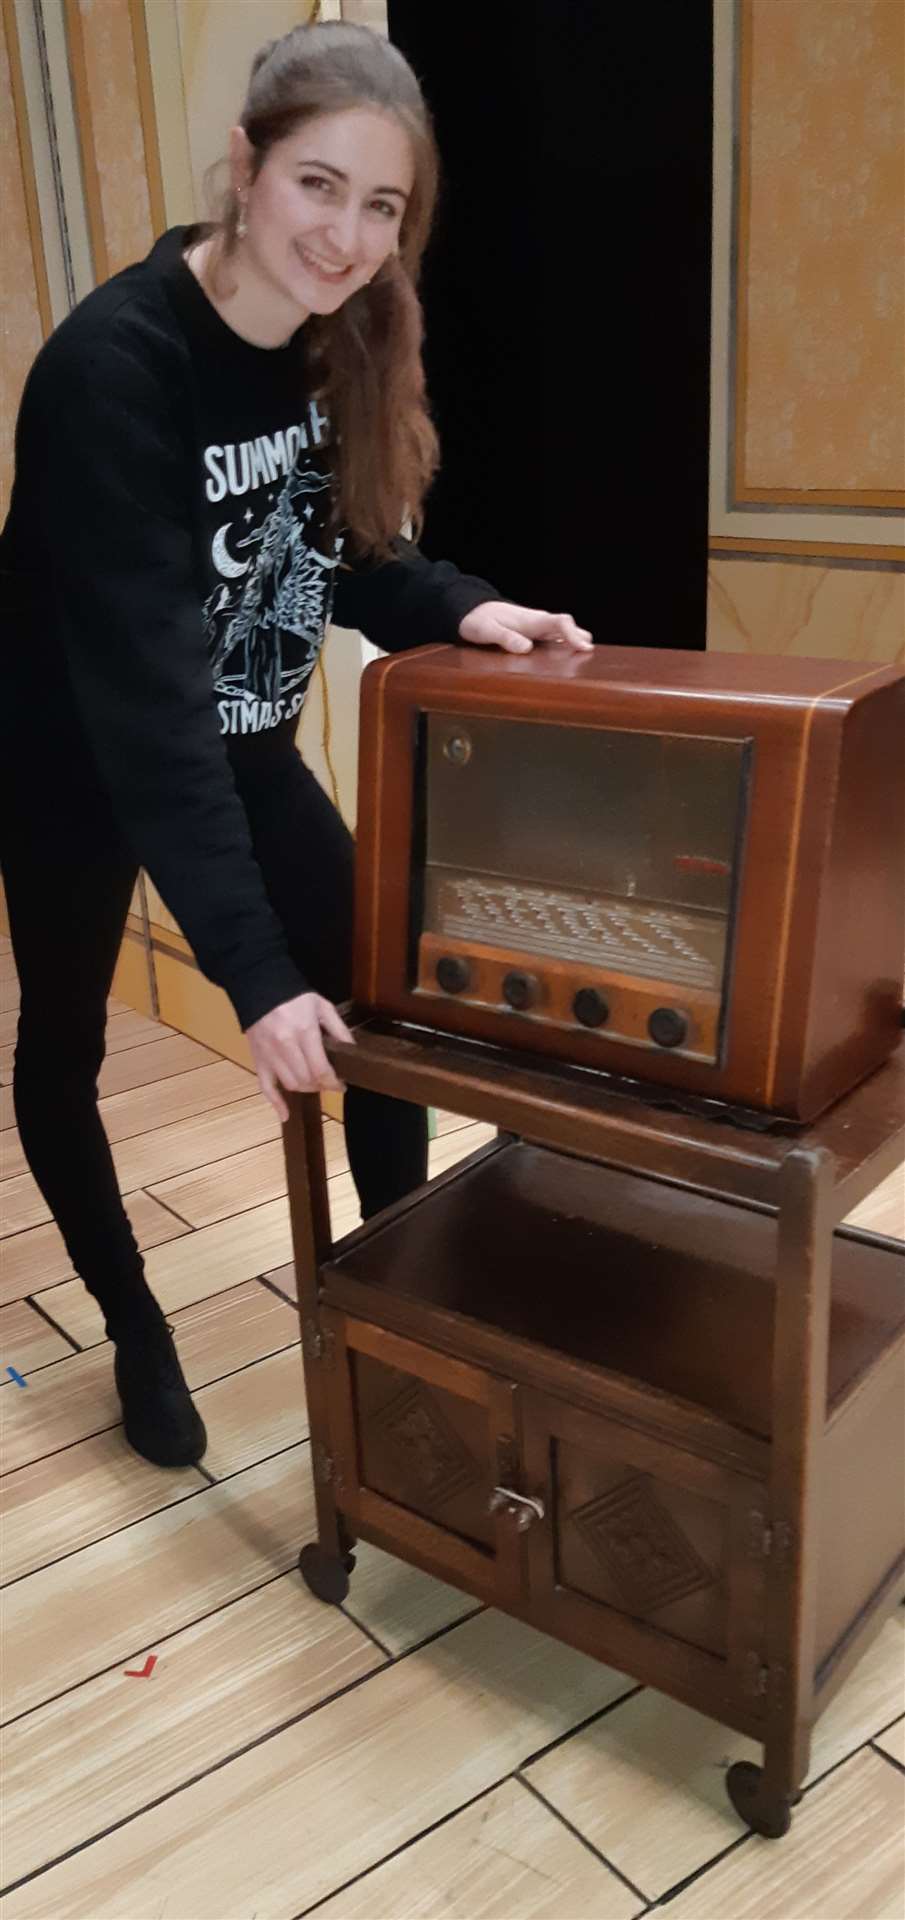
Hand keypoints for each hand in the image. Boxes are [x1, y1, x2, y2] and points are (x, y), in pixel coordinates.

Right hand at [247, 991, 354, 1122]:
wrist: (259, 986)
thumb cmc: (294, 996)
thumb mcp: (322, 1006)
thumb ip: (338, 1029)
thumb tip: (352, 1050)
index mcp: (304, 1032)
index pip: (321, 1069)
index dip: (334, 1082)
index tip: (342, 1085)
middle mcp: (285, 1046)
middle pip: (307, 1080)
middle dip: (322, 1085)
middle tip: (329, 1081)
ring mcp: (269, 1055)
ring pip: (291, 1085)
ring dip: (306, 1089)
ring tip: (313, 1082)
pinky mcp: (258, 1059)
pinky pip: (265, 1086)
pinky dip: (275, 1103)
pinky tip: (285, 1115)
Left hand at [458, 602, 592, 654]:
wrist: (473, 610)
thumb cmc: (479, 620)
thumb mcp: (487, 630)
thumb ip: (506, 638)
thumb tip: (526, 648)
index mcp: (531, 620)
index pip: (560, 622)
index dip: (574, 635)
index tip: (585, 648)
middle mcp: (539, 622)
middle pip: (569, 628)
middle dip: (580, 641)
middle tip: (587, 661)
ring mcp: (539, 627)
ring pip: (565, 634)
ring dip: (574, 645)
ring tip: (581, 665)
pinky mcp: (536, 634)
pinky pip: (556, 639)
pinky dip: (565, 648)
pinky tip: (567, 663)